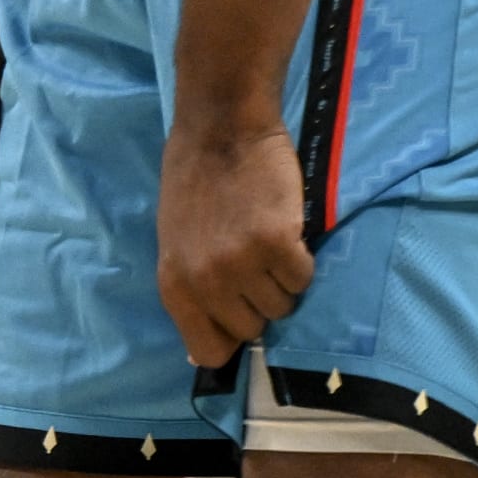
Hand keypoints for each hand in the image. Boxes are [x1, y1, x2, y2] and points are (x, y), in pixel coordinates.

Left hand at [156, 122, 313, 366]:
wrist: (220, 125)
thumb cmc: (195, 181)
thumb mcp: (175, 241)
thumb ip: (189, 291)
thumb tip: (200, 352)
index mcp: (174, 284)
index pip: (209, 352)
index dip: (229, 334)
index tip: (237, 307)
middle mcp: (205, 280)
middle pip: (253, 329)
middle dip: (257, 298)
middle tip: (251, 256)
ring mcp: (241, 263)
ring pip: (282, 305)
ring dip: (280, 277)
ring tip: (264, 235)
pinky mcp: (276, 243)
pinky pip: (303, 277)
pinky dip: (300, 257)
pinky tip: (282, 226)